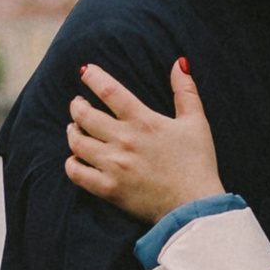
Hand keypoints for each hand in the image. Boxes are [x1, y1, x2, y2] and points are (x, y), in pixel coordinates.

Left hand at [65, 57, 224, 224]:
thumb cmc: (197, 164)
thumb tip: (178, 63)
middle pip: (85, 115)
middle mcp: (124, 140)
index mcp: (143, 121)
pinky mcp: (108, 189)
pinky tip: (76, 158)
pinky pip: (76, 172)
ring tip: (74, 128)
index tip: (85, 70)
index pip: (109, 91)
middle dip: (77, 106)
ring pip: (77, 142)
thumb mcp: (196, 123)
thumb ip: (185, 91)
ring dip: (72, 131)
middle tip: (78, 103)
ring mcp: (113, 166)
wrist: (194, 206)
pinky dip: (71, 163)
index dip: (93, 77)